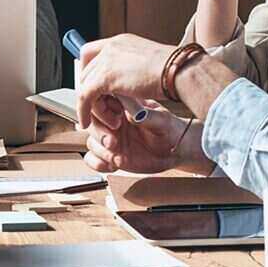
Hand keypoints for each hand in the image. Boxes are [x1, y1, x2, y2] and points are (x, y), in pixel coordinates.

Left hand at [77, 34, 175, 129]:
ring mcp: (107, 60)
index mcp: (120, 42)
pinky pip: (85, 96)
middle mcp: (110, 47)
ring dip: (93, 107)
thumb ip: (131, 69)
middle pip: (85, 71)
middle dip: (91, 94)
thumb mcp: (148, 64)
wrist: (181, 71)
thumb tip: (123, 83)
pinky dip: (83, 111)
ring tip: (111, 121)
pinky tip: (85, 123)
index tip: (93, 89)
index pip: (90, 52)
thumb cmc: (174, 72)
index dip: (87, 71)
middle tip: (106, 111)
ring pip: (85, 86)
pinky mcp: (105, 77)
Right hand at [84, 102, 208, 174]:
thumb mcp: (162, 122)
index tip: (115, 123)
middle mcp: (114, 120)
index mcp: (123, 105)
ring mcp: (111, 138)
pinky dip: (98, 163)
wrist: (176, 150)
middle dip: (100, 135)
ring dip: (100, 151)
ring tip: (117, 157)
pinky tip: (113, 164)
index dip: (102, 112)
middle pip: (91, 123)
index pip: (100, 102)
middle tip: (113, 142)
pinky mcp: (110, 154)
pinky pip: (92, 158)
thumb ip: (145, 116)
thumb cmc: (171, 130)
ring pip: (91, 141)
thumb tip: (131, 110)